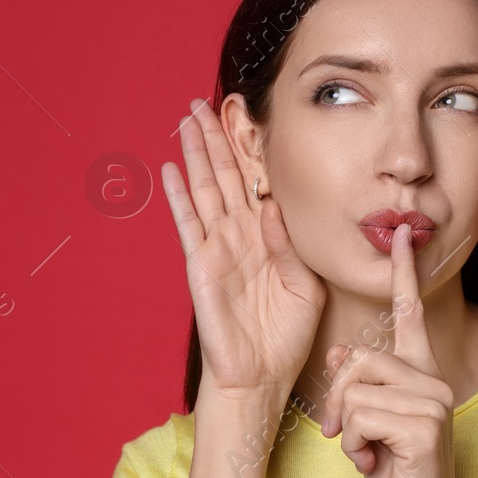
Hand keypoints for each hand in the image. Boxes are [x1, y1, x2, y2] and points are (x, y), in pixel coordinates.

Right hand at [162, 98, 325, 402]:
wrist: (261, 376)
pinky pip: (189, 223)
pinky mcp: (201, 265)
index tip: (250, 116)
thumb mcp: (306, 285)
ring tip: (188, 119)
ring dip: (197, 154)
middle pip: (227, 177)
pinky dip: (179, 195)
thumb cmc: (286, 337)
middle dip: (218, 139)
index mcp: (268, 239)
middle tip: (207, 102)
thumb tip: (276, 207)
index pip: (258, 184)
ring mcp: (218, 248)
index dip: (252, 152)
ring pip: (206, 190)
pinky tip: (172, 167)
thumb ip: (291, 245)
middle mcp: (240, 237)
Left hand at [320, 223, 465, 477]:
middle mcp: (433, 380)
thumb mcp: (365, 423)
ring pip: (354, 392)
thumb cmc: (393, 474)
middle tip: (340, 435)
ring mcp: (433, 402)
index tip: (401, 233)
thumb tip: (337, 352)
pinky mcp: (423, 427)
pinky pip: (359, 419)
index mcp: (422, 373)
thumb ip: (355, 386)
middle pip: (359, 359)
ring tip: (366, 453)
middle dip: (335, 400)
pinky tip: (374, 465)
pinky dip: (353, 448)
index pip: (410, 314)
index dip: (403, 273)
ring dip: (345, 429)